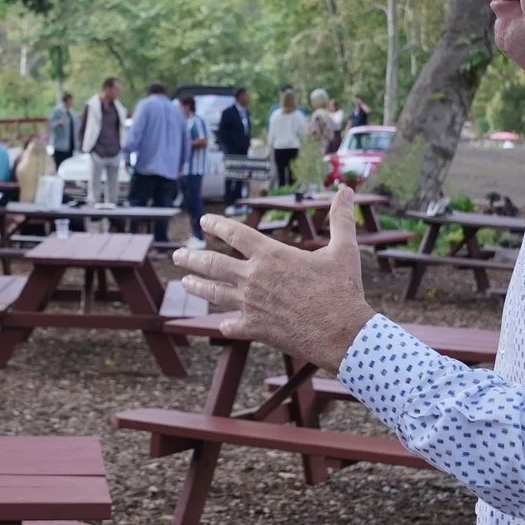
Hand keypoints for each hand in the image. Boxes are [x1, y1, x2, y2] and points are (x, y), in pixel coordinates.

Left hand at [171, 185, 374, 369]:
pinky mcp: (255, 329)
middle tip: (178, 255)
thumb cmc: (343, 290)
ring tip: (185, 283)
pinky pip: (231, 326)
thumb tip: (347, 190)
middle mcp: (254, 278)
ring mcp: (250, 305)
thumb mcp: (343, 250)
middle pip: (212, 264)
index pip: (235, 234)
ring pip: (214, 294)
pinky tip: (222, 324)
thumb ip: (340, 219)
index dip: (217, 225)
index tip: (204, 220)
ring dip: (197, 287)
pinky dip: (226, 324)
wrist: (342, 334)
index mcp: (271, 255)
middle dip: (192, 258)